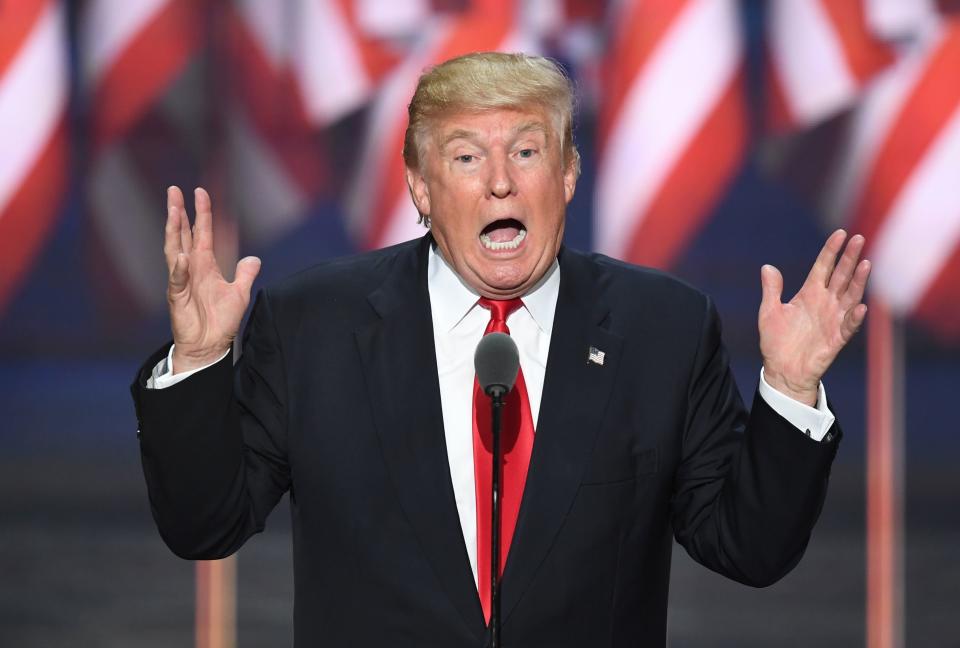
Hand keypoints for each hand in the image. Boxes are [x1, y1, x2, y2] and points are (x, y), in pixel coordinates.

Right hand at [164, 186, 260, 373]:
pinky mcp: (177, 298)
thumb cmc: (220, 322)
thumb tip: (254, 259)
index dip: (202, 213)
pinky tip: (181, 257)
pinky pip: (177, 281)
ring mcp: (182, 281)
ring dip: (173, 231)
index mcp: (206, 265)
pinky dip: (179, 269)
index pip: (202, 233)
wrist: (210, 346)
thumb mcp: (239, 294)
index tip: (200, 192)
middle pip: (183, 234)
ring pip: (175, 250)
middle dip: (179, 213)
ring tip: (173, 211)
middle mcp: (191, 268)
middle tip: (174, 190)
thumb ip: (245, 274)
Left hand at [758, 230, 870, 405]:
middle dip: (849, 258)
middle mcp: (825, 302)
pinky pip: (849, 325)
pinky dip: (854, 317)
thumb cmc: (776, 341)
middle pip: (840, 275)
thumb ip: (771, 290)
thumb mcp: (769, 312)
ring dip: (858, 281)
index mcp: (809, 293)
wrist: (781, 371)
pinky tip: (860, 306)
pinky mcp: (837, 338)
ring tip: (865, 264)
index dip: (831, 251)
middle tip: (859, 238)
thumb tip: (767, 267)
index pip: (823, 267)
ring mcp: (833, 319)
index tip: (840, 233)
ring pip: (850, 295)